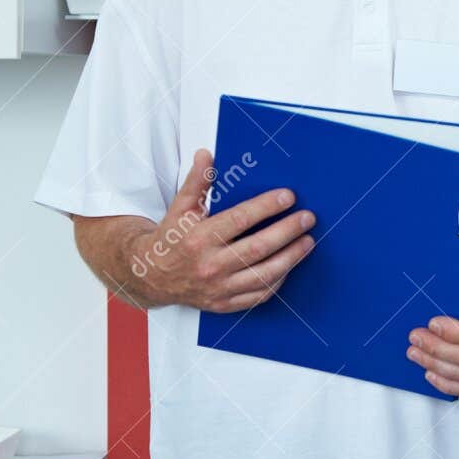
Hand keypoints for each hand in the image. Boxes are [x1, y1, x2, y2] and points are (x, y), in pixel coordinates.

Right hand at [130, 149, 314, 312]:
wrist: (150, 277)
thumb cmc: (171, 239)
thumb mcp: (179, 208)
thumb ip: (196, 182)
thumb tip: (206, 154)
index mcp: (198, 238)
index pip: (240, 219)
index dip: (267, 206)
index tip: (288, 196)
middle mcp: (210, 265)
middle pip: (258, 248)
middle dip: (287, 231)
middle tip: (307, 218)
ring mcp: (218, 288)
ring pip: (263, 274)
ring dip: (291, 257)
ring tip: (308, 242)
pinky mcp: (224, 304)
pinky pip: (259, 295)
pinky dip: (278, 281)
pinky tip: (290, 266)